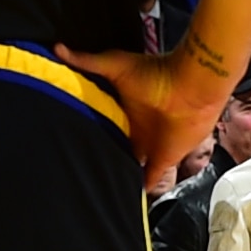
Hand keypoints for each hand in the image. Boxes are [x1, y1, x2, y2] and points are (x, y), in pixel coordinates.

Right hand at [55, 43, 240, 175]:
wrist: (192, 84)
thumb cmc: (157, 72)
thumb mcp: (115, 64)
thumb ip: (86, 61)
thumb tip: (57, 48)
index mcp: (121, 110)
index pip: (100, 127)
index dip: (87, 136)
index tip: (65, 147)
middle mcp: (133, 129)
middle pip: (114, 147)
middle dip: (101, 158)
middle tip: (74, 174)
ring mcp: (150, 145)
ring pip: (130, 165)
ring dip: (120, 175)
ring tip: (96, 192)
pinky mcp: (164, 157)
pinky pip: (150, 177)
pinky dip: (142, 189)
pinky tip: (129, 202)